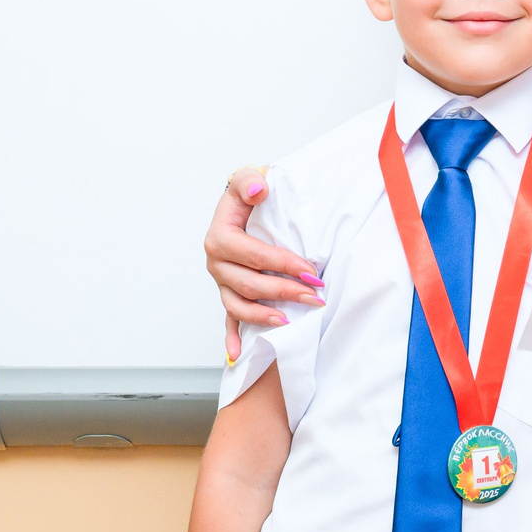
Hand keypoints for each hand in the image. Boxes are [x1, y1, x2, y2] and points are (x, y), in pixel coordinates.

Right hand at [204, 167, 322, 354]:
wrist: (243, 203)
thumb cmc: (250, 194)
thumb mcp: (249, 178)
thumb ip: (250, 181)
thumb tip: (258, 190)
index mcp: (220, 236)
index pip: (252, 254)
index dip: (281, 263)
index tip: (309, 270)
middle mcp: (217, 262)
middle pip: (248, 284)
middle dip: (283, 292)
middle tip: (314, 296)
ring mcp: (222, 280)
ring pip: (239, 305)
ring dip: (264, 316)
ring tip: (290, 322)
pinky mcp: (228, 291)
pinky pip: (228, 318)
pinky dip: (232, 336)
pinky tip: (237, 353)